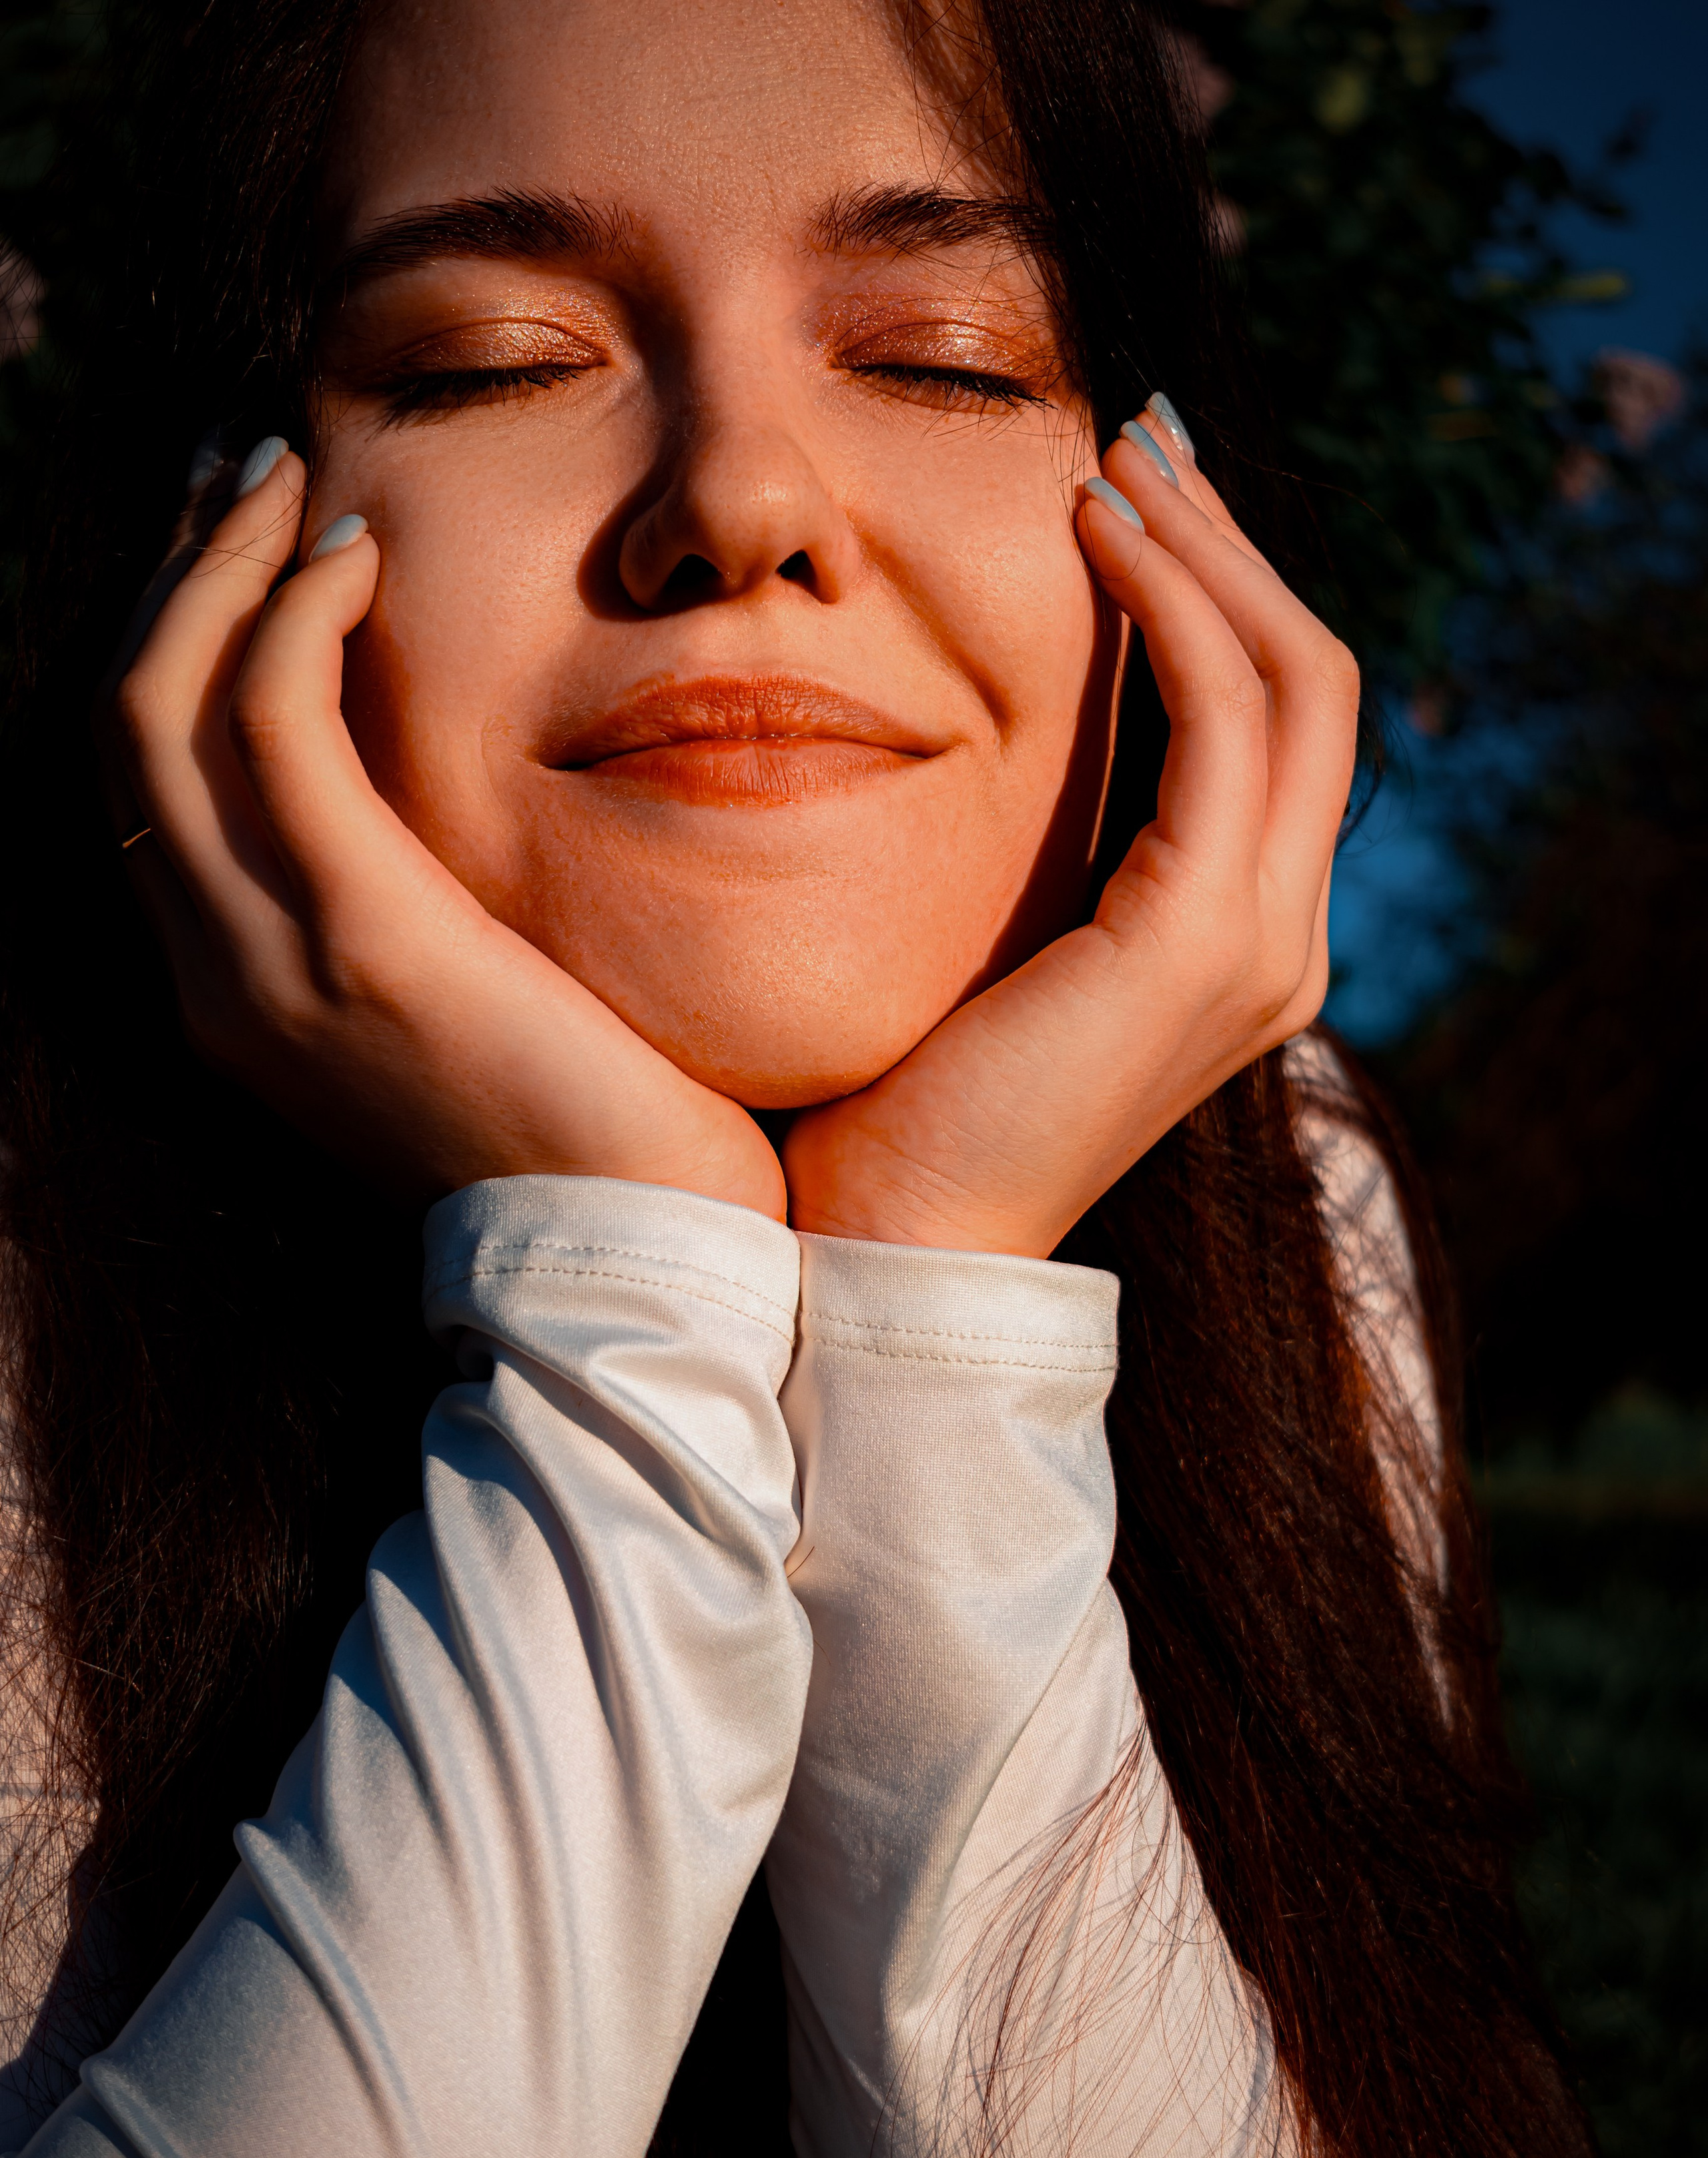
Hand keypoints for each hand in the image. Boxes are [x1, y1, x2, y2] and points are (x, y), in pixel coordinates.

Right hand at [100, 446, 784, 1219]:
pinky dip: (296, 617)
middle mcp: (216, 978)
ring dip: (219, 564)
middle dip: (174, 573)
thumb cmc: (583, 1130)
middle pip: (125, 726)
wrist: (634, 1255)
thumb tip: (420, 807)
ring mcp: (268, 963)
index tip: (239, 535)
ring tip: (290, 471)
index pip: (146, 787)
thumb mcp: (456, 1011)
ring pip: (164, 709)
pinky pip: (275, 727)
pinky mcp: (360, 936)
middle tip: (244, 463)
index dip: (169, 639)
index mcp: (233, 995)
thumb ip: (397, 913)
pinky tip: (359, 553)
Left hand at [781, 406, 1355, 1256]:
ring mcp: (1262, 942)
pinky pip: (1221, 719)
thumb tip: (1014, 730)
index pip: (1275, 724)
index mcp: (1239, 941)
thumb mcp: (996, 943)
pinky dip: (1172, 607)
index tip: (1131, 494)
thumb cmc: (908, 1102)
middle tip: (1140, 436)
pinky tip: (1092, 536)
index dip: (1222, 591)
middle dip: (1230, 543)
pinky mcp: (1203, 938)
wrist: (899, 1244)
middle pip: (1312, 680)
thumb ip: (1047, 851)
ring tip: (1116, 458)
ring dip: (1208, 549)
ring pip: (1291, 678)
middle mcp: (1282, 939)